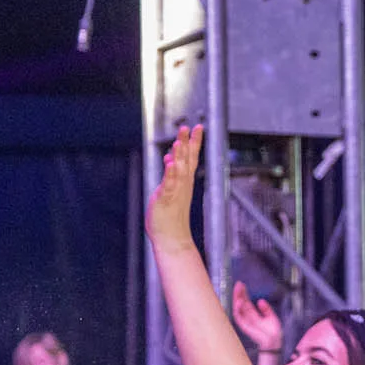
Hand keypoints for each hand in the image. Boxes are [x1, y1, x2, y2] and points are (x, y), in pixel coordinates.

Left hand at [146, 125, 202, 253]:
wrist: (172, 238)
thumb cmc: (170, 216)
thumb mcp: (169, 190)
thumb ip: (171, 173)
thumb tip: (171, 158)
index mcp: (184, 181)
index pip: (190, 157)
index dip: (194, 142)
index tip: (198, 127)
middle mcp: (182, 184)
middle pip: (186, 160)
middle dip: (188, 143)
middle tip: (189, 127)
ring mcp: (175, 192)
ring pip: (179, 171)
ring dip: (179, 156)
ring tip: (179, 142)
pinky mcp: (166, 200)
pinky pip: (169, 185)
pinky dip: (170, 174)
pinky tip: (170, 163)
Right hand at [231, 281, 283, 352]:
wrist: (274, 341)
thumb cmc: (274, 332)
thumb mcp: (271, 317)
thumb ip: (266, 309)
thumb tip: (260, 300)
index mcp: (253, 314)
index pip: (246, 302)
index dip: (244, 293)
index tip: (242, 284)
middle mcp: (248, 317)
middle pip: (241, 303)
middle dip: (239, 293)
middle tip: (238, 284)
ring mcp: (245, 321)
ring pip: (238, 308)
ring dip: (237, 298)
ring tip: (238, 289)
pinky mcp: (244, 326)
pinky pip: (238, 316)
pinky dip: (237, 309)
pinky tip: (239, 301)